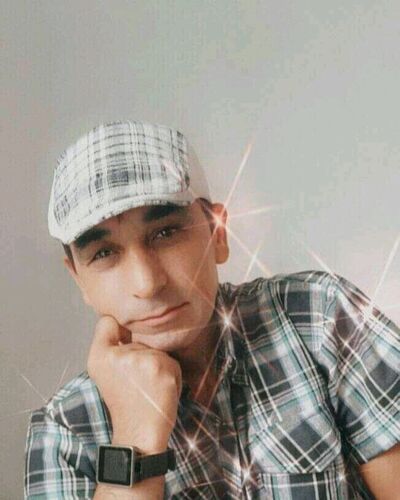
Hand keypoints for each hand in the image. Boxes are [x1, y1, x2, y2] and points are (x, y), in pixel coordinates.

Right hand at [87, 316, 181, 452]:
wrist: (139, 431)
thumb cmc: (124, 401)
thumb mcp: (104, 372)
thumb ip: (109, 344)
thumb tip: (120, 321)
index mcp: (99, 356)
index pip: (107, 323)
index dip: (117, 327)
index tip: (121, 335)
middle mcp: (118, 354)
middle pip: (139, 341)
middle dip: (142, 358)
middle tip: (136, 384)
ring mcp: (141, 359)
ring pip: (157, 351)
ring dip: (158, 368)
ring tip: (148, 389)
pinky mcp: (161, 366)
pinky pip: (171, 362)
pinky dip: (170, 376)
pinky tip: (160, 391)